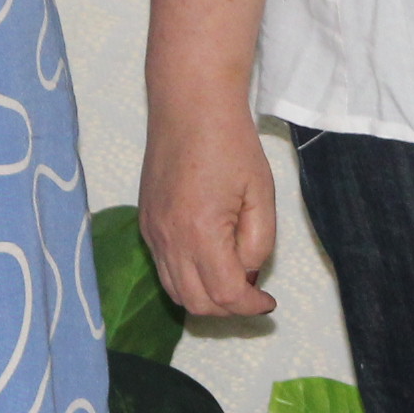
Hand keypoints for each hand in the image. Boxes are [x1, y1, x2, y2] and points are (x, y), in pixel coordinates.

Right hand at [139, 91, 278, 318]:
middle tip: (252, 293)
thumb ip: (258, 243)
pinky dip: (186, 277)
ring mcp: (151, 232)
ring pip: (175, 291)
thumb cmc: (231, 143)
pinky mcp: (145, 222)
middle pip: (196, 304)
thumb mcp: (261, 194)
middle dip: (228, 308)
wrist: (190, 104)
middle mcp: (168, 239)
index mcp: (200, 233)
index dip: (251, 306)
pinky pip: (163, 268)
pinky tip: (208, 258)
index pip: (225, 295)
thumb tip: (248, 274)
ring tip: (232, 277)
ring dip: (205, 297)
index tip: (268, 302)